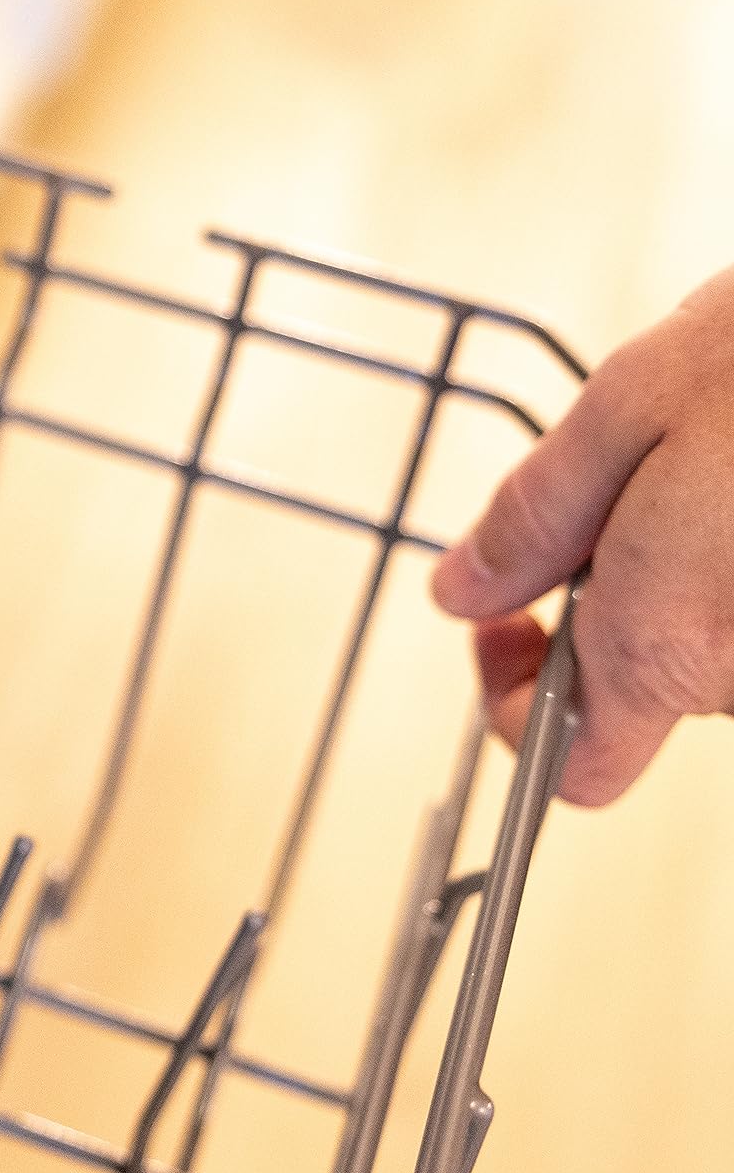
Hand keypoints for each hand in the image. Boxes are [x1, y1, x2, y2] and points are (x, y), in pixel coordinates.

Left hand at [431, 266, 733, 804]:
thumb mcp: (628, 405)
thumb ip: (537, 517)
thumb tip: (464, 590)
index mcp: (668, 642)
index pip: (576, 766)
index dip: (517, 703)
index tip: (507, 621)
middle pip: (649, 681)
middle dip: (611, 594)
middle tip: (618, 483)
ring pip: (716, 637)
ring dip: (689, 563)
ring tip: (712, 456)